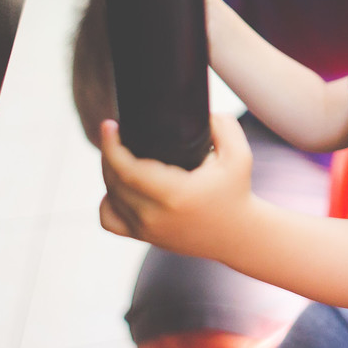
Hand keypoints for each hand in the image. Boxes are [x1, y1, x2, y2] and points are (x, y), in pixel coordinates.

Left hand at [98, 113, 253, 259]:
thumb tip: (200, 110)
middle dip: (109, 153)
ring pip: (110, 198)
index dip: (112, 146)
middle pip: (114, 181)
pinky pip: (109, 220)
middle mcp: (156, 216)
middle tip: (115, 132)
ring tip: (118, 153)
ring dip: (109, 172)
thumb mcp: (239, 155)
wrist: (238, 235)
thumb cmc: (237, 192)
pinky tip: (119, 185)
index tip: (109, 125)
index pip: (128, 170)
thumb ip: (223, 126)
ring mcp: (147, 230)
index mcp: (175, 194)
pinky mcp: (145, 237)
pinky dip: (108, 200)